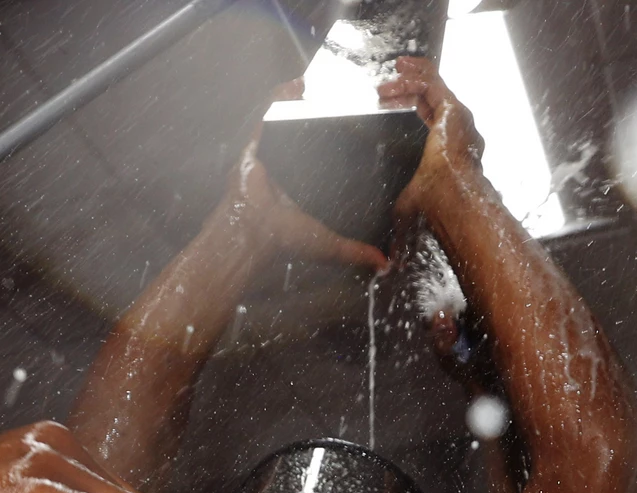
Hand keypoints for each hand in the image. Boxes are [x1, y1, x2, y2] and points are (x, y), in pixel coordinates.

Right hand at [221, 91, 388, 272]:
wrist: (252, 229)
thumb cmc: (285, 237)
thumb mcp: (329, 242)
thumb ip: (356, 250)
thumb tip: (384, 264)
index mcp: (307, 184)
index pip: (329, 159)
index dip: (344, 144)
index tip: (363, 130)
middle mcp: (292, 166)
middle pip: (312, 134)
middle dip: (325, 116)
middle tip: (347, 101)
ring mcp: (274, 151)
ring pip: (292, 119)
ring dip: (305, 102)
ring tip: (324, 86)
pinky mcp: (259, 140)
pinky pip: (270, 112)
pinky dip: (282, 96)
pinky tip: (299, 84)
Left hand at [384, 58, 488, 224]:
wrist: (451, 197)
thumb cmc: (439, 201)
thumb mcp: (412, 200)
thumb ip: (403, 206)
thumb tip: (392, 244)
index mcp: (451, 146)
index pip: (431, 116)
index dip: (411, 104)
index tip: (390, 100)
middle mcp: (459, 130)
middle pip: (432, 98)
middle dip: (408, 87)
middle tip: (387, 85)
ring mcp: (459, 118)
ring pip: (433, 86)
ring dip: (407, 80)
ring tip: (388, 78)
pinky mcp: (453, 109)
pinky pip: (432, 84)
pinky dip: (413, 77)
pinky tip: (398, 74)